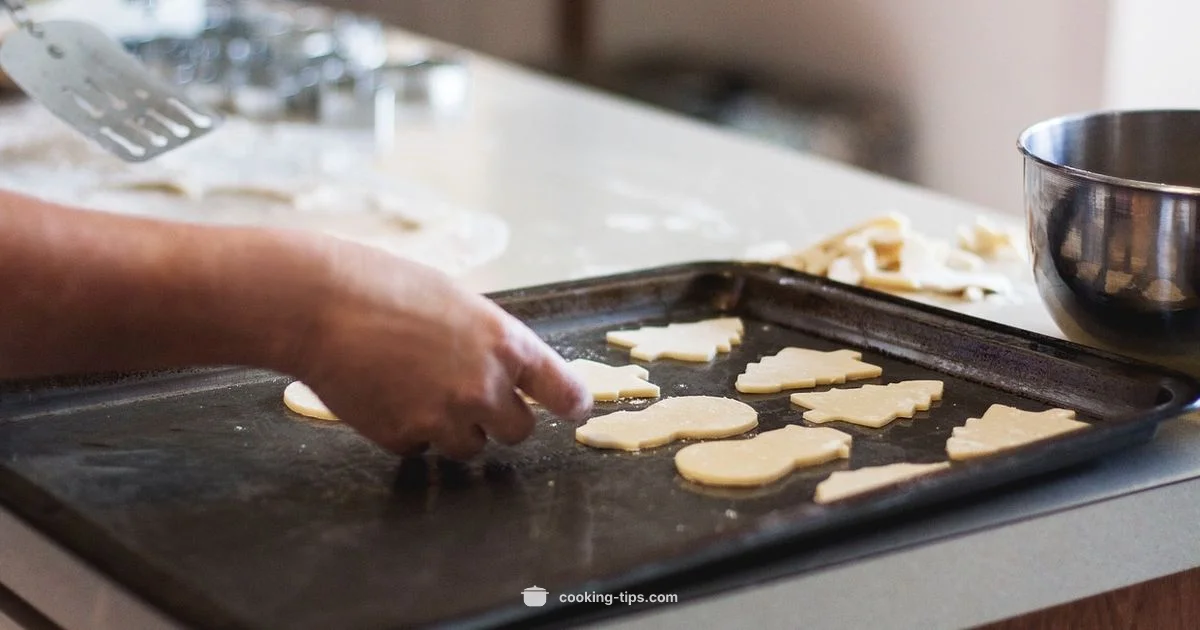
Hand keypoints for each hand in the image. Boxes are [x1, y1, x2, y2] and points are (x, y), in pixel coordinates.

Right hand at [284, 238, 591, 458]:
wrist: (317, 303)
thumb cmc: (383, 285)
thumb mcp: (455, 301)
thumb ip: (487, 340)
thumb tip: (503, 369)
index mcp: (506, 343)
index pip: (564, 390)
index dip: (571, 403)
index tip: (574, 409)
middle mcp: (485, 387)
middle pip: (518, 431)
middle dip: (498, 419)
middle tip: (467, 396)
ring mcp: (445, 418)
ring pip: (470, 447)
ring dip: (452, 429)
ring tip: (414, 387)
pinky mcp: (404, 438)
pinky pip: (420, 448)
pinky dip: (407, 431)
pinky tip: (383, 394)